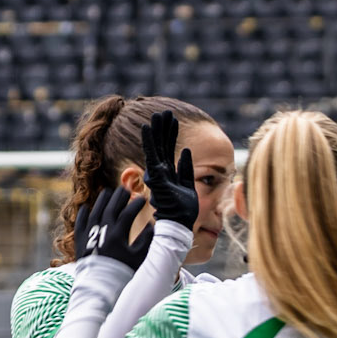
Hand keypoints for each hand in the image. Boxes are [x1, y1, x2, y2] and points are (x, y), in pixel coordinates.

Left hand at [74, 182, 152, 271]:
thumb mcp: (138, 258)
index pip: (128, 213)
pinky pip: (80, 223)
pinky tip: (85, 207)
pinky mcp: (79, 241)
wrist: (99, 289)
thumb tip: (151, 226)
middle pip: (111, 207)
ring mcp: (89, 234)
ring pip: (95, 211)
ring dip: (102, 200)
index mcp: (118, 234)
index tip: (143, 199)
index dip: (137, 204)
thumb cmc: (122, 273)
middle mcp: (102, 230)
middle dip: (120, 196)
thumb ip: (146, 241)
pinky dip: (83, 214)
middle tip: (126, 190)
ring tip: (108, 192)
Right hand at [139, 110, 197, 228]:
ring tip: (157, 115)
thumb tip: (186, 151)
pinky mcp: (157, 177)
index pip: (169, 149)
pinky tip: (147, 128)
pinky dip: (149, 142)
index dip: (171, 134)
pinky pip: (152, 157)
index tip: (173, 119)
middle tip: (164, 112)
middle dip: (164, 128)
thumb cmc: (184, 211)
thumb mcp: (189, 185)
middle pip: (162, 146)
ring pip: (156, 148)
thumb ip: (186, 168)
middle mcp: (161, 172)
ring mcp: (157, 174)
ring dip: (156, 131)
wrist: (179, 225)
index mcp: (169, 173)